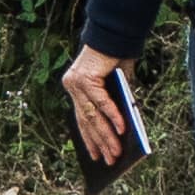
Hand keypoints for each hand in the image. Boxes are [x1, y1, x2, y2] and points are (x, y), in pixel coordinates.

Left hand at [61, 44, 138, 168]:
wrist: (115, 33)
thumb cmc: (117, 59)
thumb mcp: (117, 86)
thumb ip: (115, 104)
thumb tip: (122, 132)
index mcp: (76, 89)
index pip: (81, 119)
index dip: (89, 139)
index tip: (95, 156)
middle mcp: (72, 87)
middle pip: (87, 121)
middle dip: (100, 142)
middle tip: (110, 160)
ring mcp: (76, 83)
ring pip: (93, 116)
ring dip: (107, 136)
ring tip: (117, 152)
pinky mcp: (85, 78)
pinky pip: (101, 102)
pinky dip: (113, 117)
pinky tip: (122, 130)